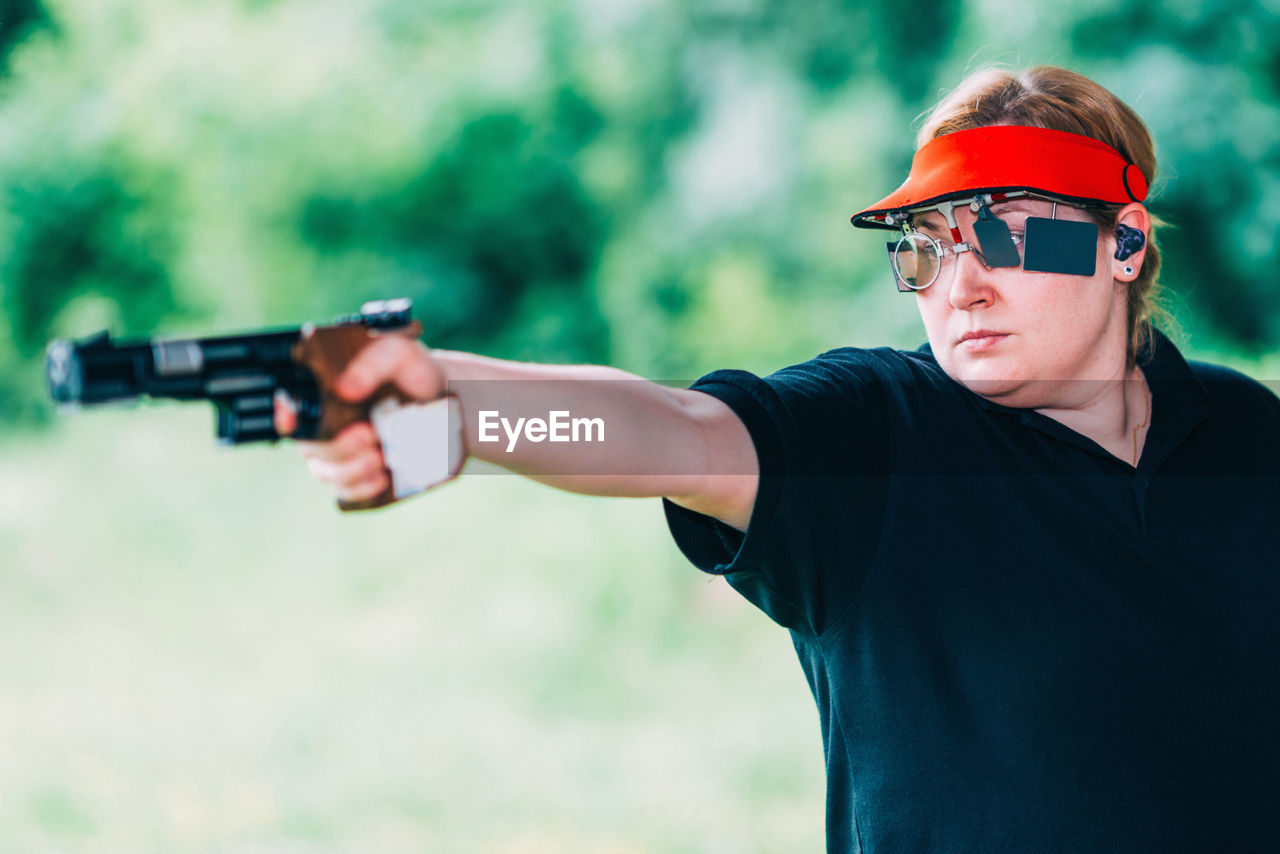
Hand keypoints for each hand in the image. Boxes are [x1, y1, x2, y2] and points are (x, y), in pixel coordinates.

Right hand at [275, 336, 446, 502]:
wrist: (447, 399)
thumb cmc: (414, 371)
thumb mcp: (399, 352)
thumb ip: (372, 362)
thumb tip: (344, 388)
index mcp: (324, 393)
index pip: (289, 409)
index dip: (284, 416)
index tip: (291, 418)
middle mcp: (325, 425)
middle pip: (310, 447)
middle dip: (336, 446)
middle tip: (369, 434)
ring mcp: (341, 454)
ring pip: (326, 473)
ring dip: (350, 470)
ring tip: (381, 458)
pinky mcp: (360, 476)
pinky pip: (347, 492)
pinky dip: (362, 488)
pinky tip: (382, 477)